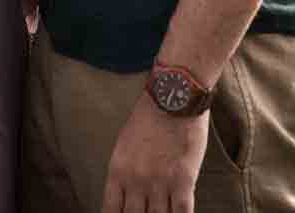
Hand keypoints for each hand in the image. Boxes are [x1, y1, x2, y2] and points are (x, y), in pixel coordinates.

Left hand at [102, 92, 206, 212]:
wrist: (174, 94)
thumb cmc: (149, 115)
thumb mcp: (125, 143)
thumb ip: (124, 170)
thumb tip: (125, 194)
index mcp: (118, 171)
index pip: (111, 211)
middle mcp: (136, 181)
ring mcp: (160, 182)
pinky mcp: (183, 179)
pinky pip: (182, 212)